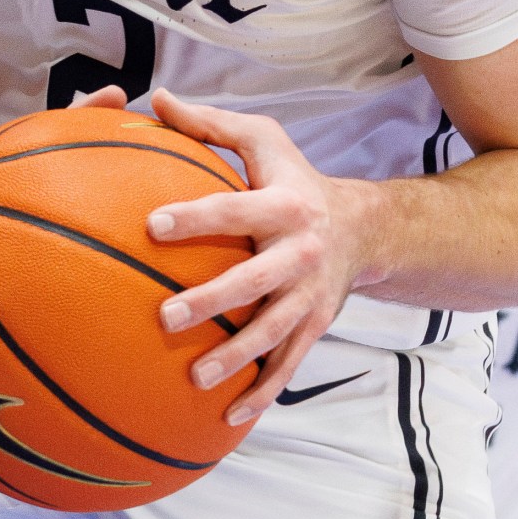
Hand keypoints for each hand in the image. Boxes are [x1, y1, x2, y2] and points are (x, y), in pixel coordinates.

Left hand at [140, 88, 367, 424]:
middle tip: (165, 316)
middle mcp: (301, 253)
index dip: (196, 216)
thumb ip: (211, 125)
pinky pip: (289, 365)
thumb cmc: (296, 178)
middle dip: (214, 301)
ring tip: (195, 378)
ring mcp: (311, 296)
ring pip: (274, 334)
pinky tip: (228, 418)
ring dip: (238, 359)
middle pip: (255, 281)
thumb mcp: (264, 141)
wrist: (365, 229)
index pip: (234, 210)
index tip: (152, 224)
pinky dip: (263, 392)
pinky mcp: (315, 327)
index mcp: (285, 205)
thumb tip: (155, 100)